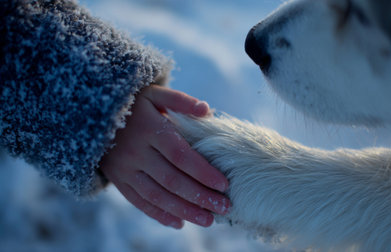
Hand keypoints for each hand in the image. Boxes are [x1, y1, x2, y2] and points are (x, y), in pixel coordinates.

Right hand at [100, 85, 229, 228]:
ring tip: (208, 220)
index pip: (180, 155)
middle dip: (200, 196)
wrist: (90, 113)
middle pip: (172, 180)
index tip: (224, 184)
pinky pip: (138, 202)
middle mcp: (136, 152)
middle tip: (224, 207)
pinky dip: (158, 215)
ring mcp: (124, 169)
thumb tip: (207, 111)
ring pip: (156, 196)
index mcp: (149, 129)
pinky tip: (179, 222)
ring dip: (184, 211)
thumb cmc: (132, 103)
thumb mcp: (154, 93)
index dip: (203, 172)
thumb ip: (180, 101)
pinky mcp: (118, 180)